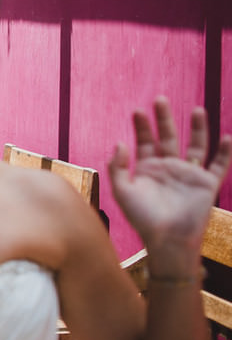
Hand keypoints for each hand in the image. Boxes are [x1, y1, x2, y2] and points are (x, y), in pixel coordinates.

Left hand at [109, 98, 230, 270]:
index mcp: (147, 170)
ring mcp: (188, 175)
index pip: (145, 143)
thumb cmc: (143, 219)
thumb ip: (117, 167)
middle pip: (167, 138)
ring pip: (195, 146)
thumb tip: (120, 142)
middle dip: (164, 119)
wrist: (168, 239)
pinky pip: (218, 165)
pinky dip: (225, 152)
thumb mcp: (122, 192)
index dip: (142, 127)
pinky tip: (226, 137)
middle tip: (159, 99)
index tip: (138, 111)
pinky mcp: (207, 184)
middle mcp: (169, 169)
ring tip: (196, 109)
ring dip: (197, 128)